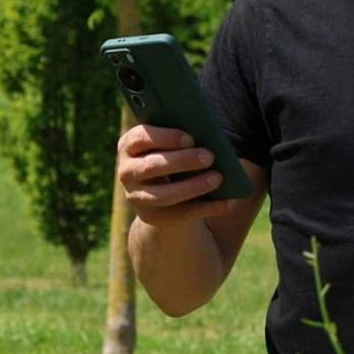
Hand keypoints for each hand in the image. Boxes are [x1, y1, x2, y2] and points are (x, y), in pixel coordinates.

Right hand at [117, 123, 233, 223]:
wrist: (161, 183)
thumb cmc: (172, 150)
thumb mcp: (171, 140)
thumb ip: (182, 136)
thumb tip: (210, 136)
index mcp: (129, 144)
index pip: (141, 138)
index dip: (166, 138)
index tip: (191, 138)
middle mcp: (126, 171)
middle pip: (152, 167)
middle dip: (183, 161)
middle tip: (210, 156)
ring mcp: (135, 196)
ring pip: (164, 195)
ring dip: (193, 187)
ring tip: (218, 178)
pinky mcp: (150, 216)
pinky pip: (179, 215)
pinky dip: (205, 208)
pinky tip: (226, 203)